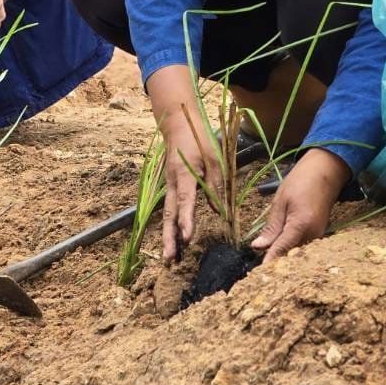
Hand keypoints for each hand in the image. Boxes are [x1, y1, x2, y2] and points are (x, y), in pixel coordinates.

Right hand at [147, 65, 219, 262]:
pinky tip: (175, 241)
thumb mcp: (215, 158)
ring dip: (168, 237)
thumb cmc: (199, 140)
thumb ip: (216, 184)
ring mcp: (168, 186)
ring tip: (170, 258)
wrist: (177, 125)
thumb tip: (218, 210)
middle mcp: (172, 183)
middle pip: (169, 215)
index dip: (186, 220)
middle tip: (170, 259)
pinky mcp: (170, 187)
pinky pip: (170, 210)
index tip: (187, 238)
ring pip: (167, 215)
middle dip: (170, 238)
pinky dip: (171, 227)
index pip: (185, 201)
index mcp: (184, 175)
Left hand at [250, 148, 350, 262]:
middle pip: (292, 256)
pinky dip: (293, 250)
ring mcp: (319, 235)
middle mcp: (313, 235)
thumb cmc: (300, 182)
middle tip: (259, 273)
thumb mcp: (280, 201)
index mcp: (301, 225)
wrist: (325, 172)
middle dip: (277, 263)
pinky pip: (304, 247)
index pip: (282, 249)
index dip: (270, 262)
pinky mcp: (320, 234)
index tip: (259, 276)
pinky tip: (281, 251)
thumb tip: (258, 246)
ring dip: (285, 257)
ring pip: (298, 253)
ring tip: (267, 264)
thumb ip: (272, 227)